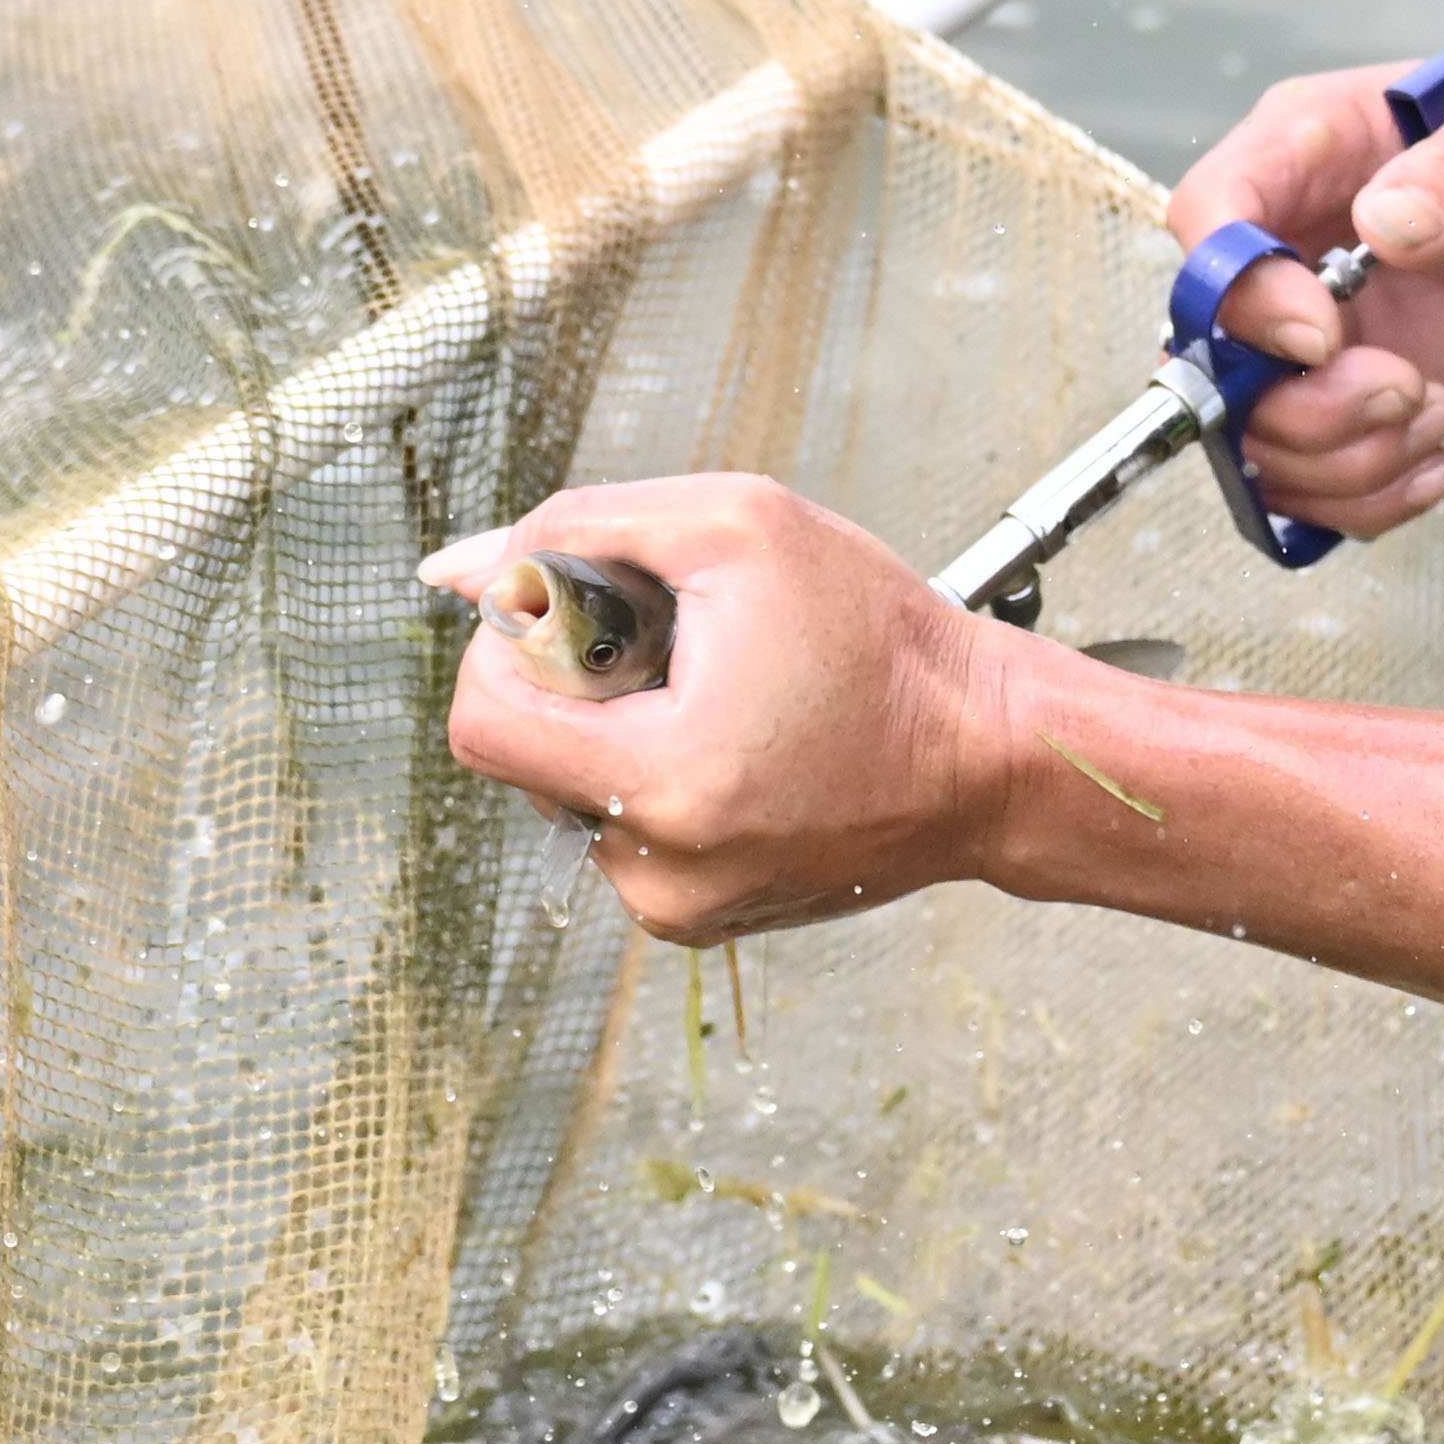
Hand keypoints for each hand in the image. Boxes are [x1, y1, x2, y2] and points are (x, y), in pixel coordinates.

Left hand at [426, 477, 1033, 946]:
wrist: (988, 755)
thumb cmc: (884, 643)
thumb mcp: (738, 528)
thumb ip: (580, 527)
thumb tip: (454, 571)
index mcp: (662, 783)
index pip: (479, 716)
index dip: (512, 640)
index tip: (590, 606)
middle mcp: (656, 870)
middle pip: (520, 750)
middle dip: (575, 676)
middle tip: (681, 642)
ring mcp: (673, 907)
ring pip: (565, 787)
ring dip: (614, 721)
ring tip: (721, 691)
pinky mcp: (695, 916)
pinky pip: (618, 824)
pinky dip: (651, 767)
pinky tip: (735, 737)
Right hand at [1153, 42, 1443, 538]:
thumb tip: (1386, 225)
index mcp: (1299, 153)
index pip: (1207, 218)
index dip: (1240, 295)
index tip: (1327, 337)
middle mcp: (1278, 248)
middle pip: (1214, 355)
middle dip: (1309, 405)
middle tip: (1411, 387)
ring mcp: (1301, 334)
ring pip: (1257, 435)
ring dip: (1348, 459)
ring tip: (1441, 413)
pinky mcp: (1340, 398)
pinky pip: (1310, 479)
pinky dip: (1368, 497)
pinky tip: (1439, 463)